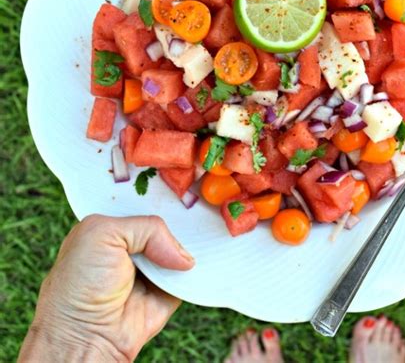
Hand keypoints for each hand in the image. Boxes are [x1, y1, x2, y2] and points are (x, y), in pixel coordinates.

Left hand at [18, 214, 193, 361]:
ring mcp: (153, 267)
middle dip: (181, 218)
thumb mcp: (103, 233)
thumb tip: (182, 255)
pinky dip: (197, 269)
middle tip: (197, 209)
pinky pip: (190, 274)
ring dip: (192, 244)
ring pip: (181, 247)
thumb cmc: (79, 284)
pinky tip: (206, 255)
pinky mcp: (169, 289)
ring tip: (206, 232)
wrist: (86, 335)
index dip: (162, 198)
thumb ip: (148, 228)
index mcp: (113, 227)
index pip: (143, 203)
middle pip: (167, 223)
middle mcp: (134, 246)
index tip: (183, 188)